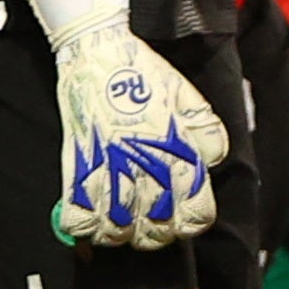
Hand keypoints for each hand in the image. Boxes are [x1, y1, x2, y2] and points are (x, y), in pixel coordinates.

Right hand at [8, 0, 226, 246]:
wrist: (97, 52)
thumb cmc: (147, 75)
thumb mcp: (191, 100)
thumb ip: (209, 137)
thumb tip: (210, 165)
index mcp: (178, 156)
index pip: (197, 217)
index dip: (191, 223)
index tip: (181, 216)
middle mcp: (145, 169)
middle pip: (157, 233)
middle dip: (157, 235)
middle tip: (150, 224)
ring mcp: (109, 171)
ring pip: (119, 233)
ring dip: (122, 236)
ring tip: (122, 226)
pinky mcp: (77, 168)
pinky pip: (79, 219)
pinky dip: (86, 230)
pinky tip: (93, 222)